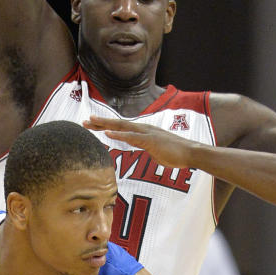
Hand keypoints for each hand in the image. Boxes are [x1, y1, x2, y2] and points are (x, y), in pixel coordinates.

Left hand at [84, 117, 198, 168]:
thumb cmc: (176, 153)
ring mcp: (146, 133)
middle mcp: (143, 129)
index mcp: (144, 131)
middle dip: (100, 122)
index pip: (122, 127)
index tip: (93, 125)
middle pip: (118, 123)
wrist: (191, 152)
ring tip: (90, 122)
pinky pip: (131, 137)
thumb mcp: (157, 150)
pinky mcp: (150, 140)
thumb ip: (148, 148)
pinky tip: (107, 133)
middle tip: (85, 121)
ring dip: (105, 124)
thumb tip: (145, 151)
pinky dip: (118, 134)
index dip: (107, 125)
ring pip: (122, 126)